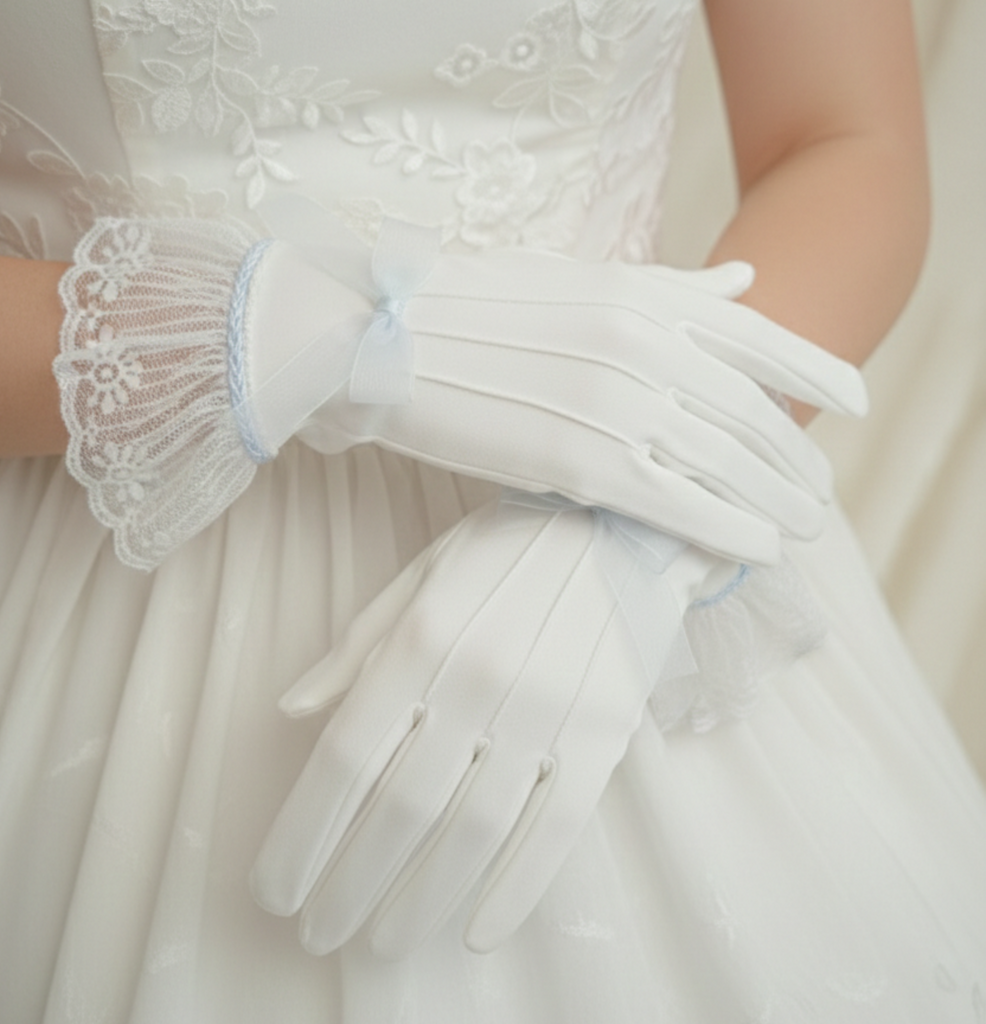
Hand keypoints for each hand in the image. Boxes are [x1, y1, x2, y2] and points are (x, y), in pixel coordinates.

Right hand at [248, 236, 866, 562]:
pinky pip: (673, 501)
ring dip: (774, 497)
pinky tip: (754, 548)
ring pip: (723, 459)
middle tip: (820, 492)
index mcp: (641, 293)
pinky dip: (724, 527)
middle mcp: (641, 343)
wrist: (382, 335)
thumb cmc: (473, 308)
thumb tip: (743, 280)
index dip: (816, 370)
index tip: (854, 403)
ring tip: (801, 526)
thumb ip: (669, 288)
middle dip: (796, 455)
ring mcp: (613, 401)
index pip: (758, 334)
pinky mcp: (578, 460)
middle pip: (750, 408)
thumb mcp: (578, 281)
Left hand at [249, 497, 721, 956]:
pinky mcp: (602, 734)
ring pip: (472, 832)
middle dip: (350, 884)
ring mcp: (546, 710)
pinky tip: (477, 932)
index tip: (277, 890)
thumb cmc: (506, 551)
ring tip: (383, 940)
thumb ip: (354, 649)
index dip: (304, 835)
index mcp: (420, 640)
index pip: (345, 759)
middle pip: (400, 809)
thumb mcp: (420, 577)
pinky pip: (556, 828)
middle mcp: (476, 680)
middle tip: (321, 930)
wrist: (621, 526)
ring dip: (420, 900)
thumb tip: (291, 713)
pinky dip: (516, 889)